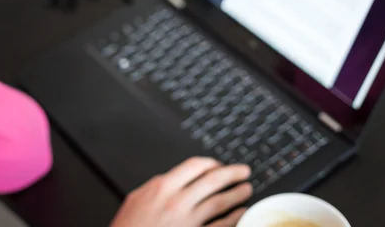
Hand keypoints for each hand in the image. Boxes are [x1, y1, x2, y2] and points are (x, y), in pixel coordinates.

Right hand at [110, 157, 251, 226]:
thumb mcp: (136, 198)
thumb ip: (157, 186)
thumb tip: (172, 179)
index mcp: (162, 187)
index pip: (194, 166)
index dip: (211, 163)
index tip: (218, 165)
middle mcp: (177, 201)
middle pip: (212, 180)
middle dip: (232, 174)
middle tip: (244, 171)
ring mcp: (187, 221)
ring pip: (219, 202)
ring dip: (237, 194)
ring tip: (247, 189)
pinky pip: (220, 226)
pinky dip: (234, 218)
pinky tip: (242, 213)